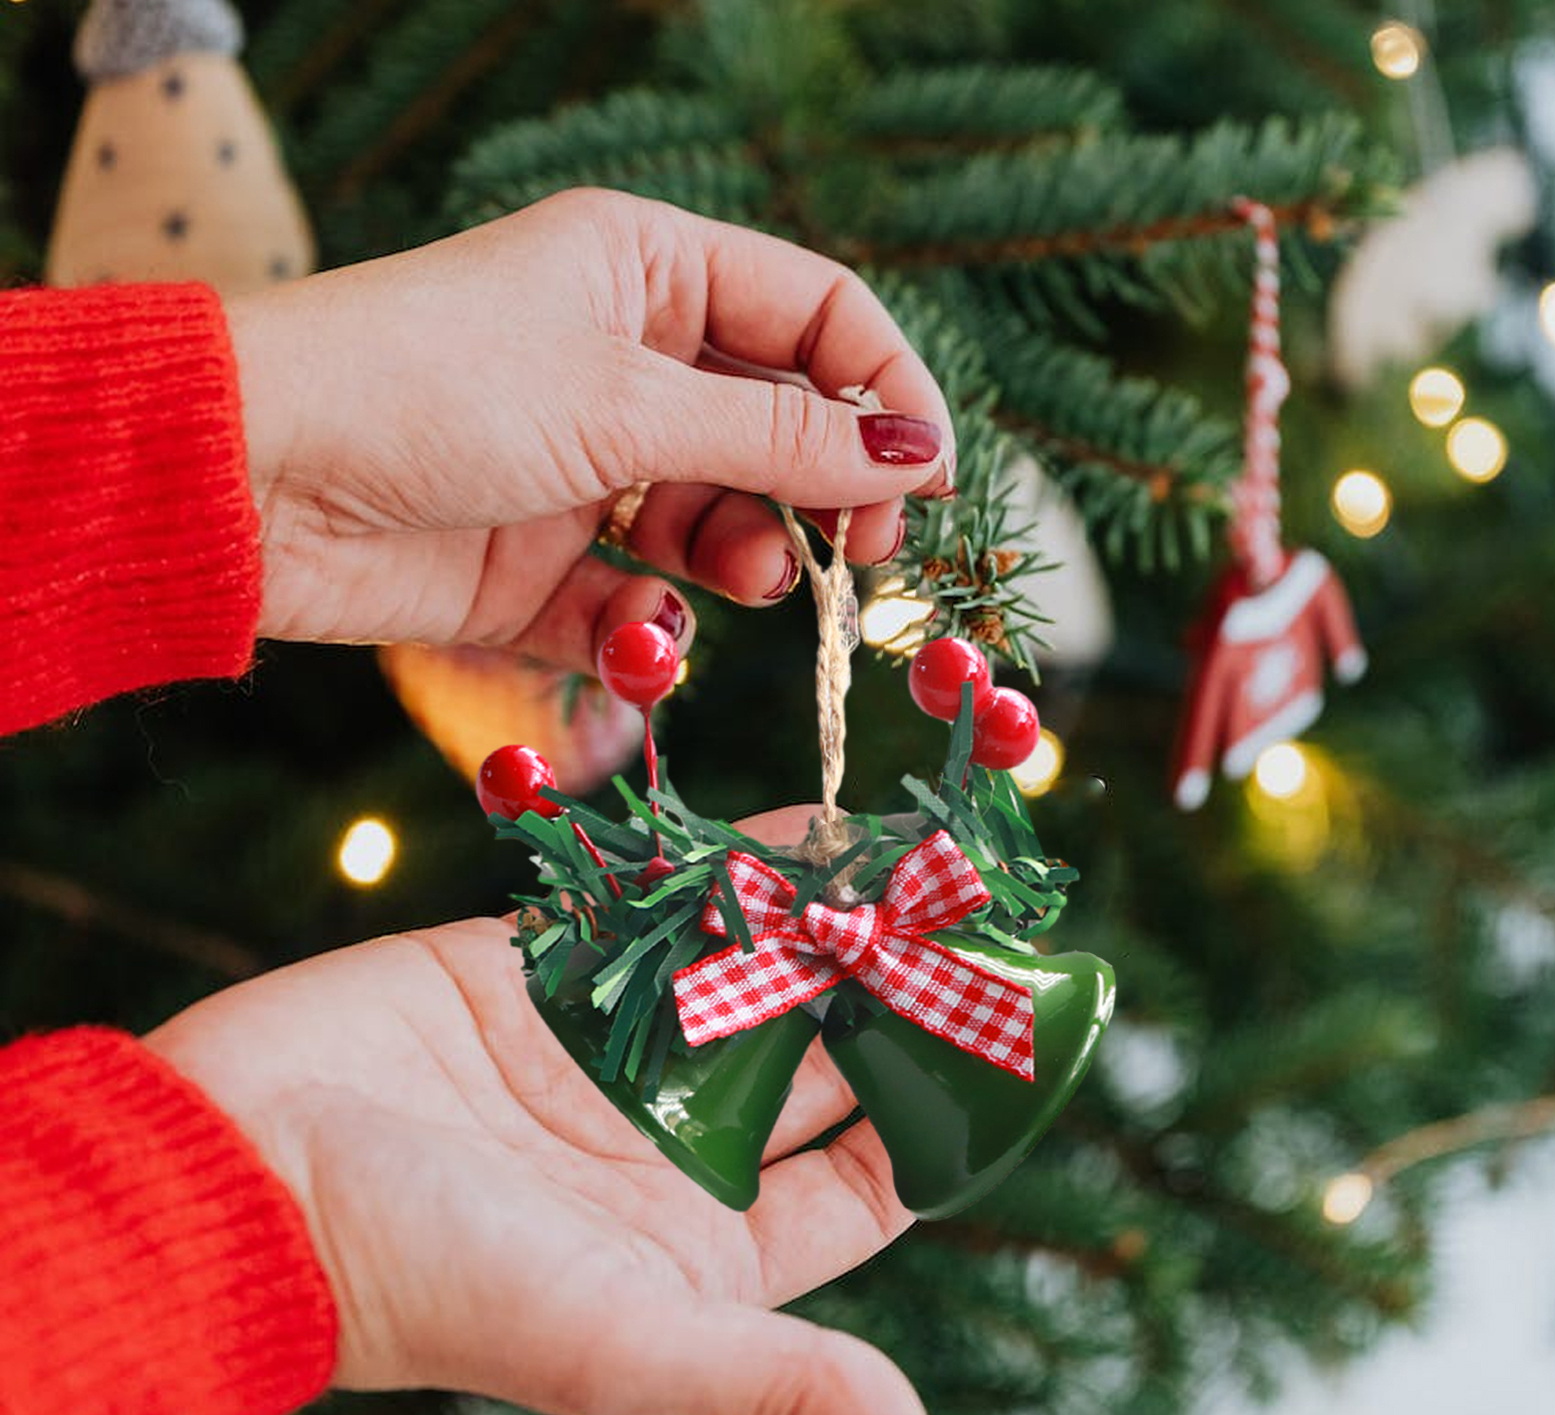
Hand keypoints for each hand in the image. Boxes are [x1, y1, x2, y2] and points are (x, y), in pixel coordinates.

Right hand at [144, 809, 940, 1414]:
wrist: (238, 1167)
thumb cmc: (425, 1278)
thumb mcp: (621, 1342)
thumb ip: (776, 1378)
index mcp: (712, 1242)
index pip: (872, 1173)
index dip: (950, 1104)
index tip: (1027, 1029)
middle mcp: (678, 1143)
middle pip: (829, 1055)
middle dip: (906, 989)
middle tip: (988, 912)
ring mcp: (617, 1048)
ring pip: (761, 972)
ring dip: (840, 919)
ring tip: (927, 854)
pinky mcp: (550, 967)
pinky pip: (671, 910)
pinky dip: (743, 871)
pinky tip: (819, 828)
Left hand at [228, 189, 954, 674]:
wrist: (255, 480)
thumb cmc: (431, 387)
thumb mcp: (625, 400)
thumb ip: (779, 436)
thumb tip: (917, 453)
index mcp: (649, 272)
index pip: (817, 315)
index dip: (886, 391)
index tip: (931, 479)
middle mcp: (626, 363)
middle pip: (780, 428)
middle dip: (826, 492)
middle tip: (863, 554)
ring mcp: (587, 468)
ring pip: (718, 521)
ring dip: (745, 558)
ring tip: (740, 578)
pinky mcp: (543, 563)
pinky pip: (637, 601)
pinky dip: (651, 628)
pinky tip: (643, 634)